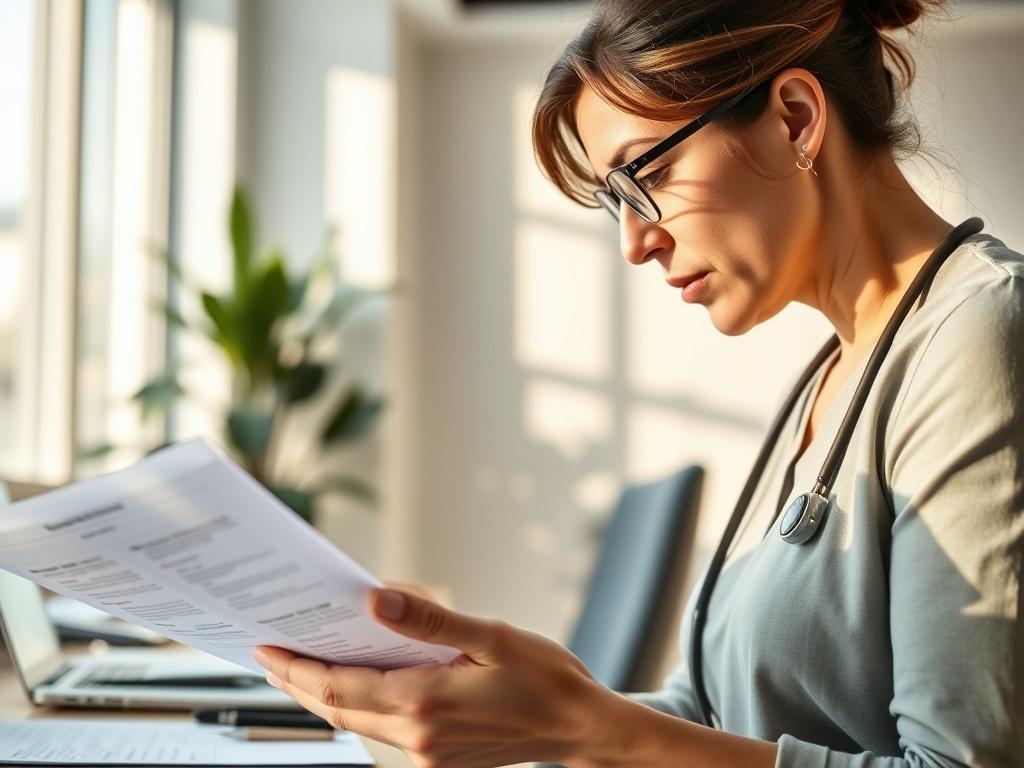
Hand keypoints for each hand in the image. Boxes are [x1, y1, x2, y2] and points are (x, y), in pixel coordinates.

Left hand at [253, 587, 603, 767]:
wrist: (580, 728)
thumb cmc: (546, 679)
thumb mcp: (492, 635)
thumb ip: (430, 618)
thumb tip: (377, 597)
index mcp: (427, 701)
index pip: (338, 689)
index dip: (296, 669)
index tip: (267, 647)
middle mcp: (419, 737)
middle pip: (337, 710)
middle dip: (298, 683)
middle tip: (270, 655)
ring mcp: (428, 755)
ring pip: (358, 724)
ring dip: (326, 696)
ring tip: (302, 667)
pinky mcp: (439, 761)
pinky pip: (384, 732)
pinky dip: (360, 707)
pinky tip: (358, 684)